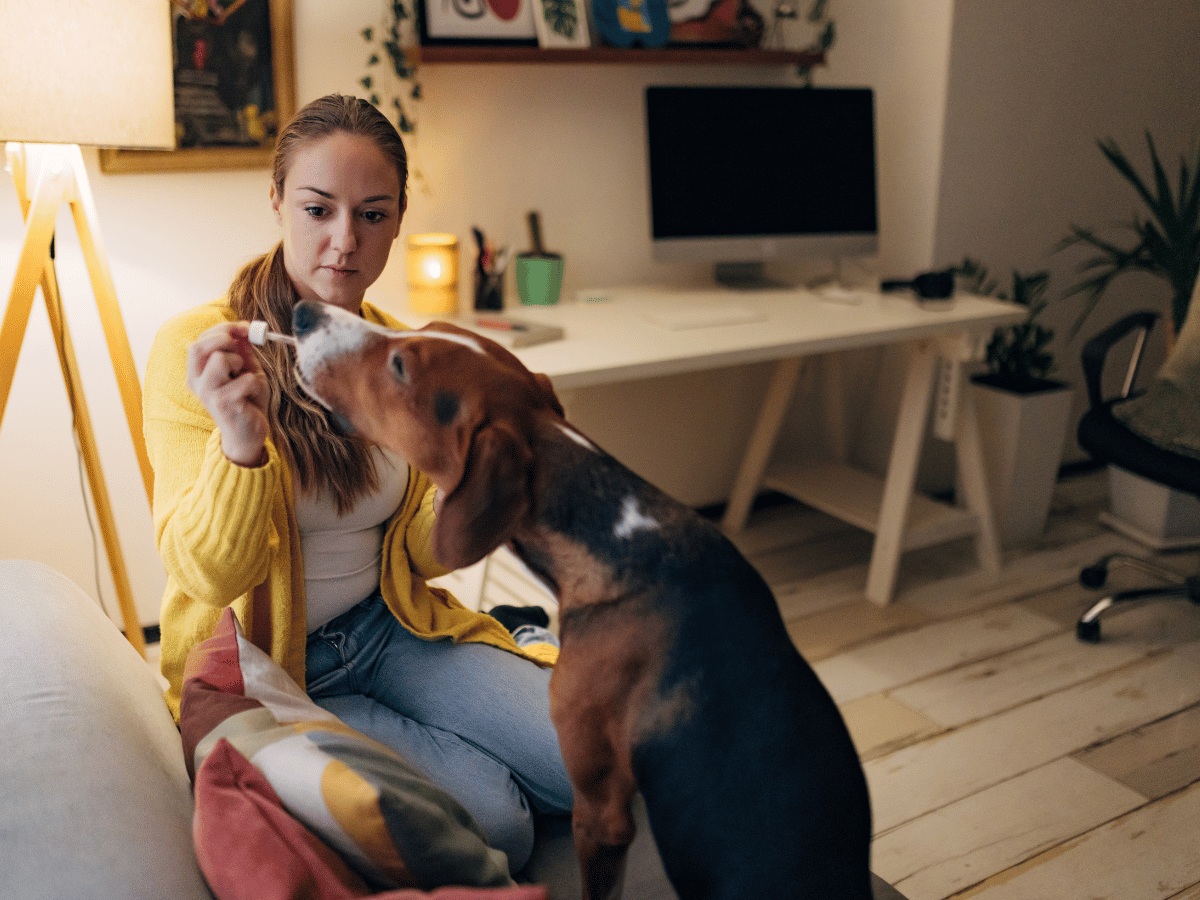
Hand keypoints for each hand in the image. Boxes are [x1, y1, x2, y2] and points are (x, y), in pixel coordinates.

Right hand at [187, 322, 270, 465]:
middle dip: (225, 340)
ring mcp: (207, 393)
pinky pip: (244, 380)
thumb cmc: (247, 401)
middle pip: (199, 346)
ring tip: (246, 379)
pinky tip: (252, 397)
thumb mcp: (245, 371)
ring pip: (220, 359)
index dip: (223, 329)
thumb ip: (242, 351)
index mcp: (197, 372)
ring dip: (241, 363)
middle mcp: (196, 382)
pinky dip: (256, 384)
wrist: (249, 435)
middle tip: (242, 351)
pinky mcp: (222, 404)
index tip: (245, 328)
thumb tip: (244, 329)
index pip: (199, 341)